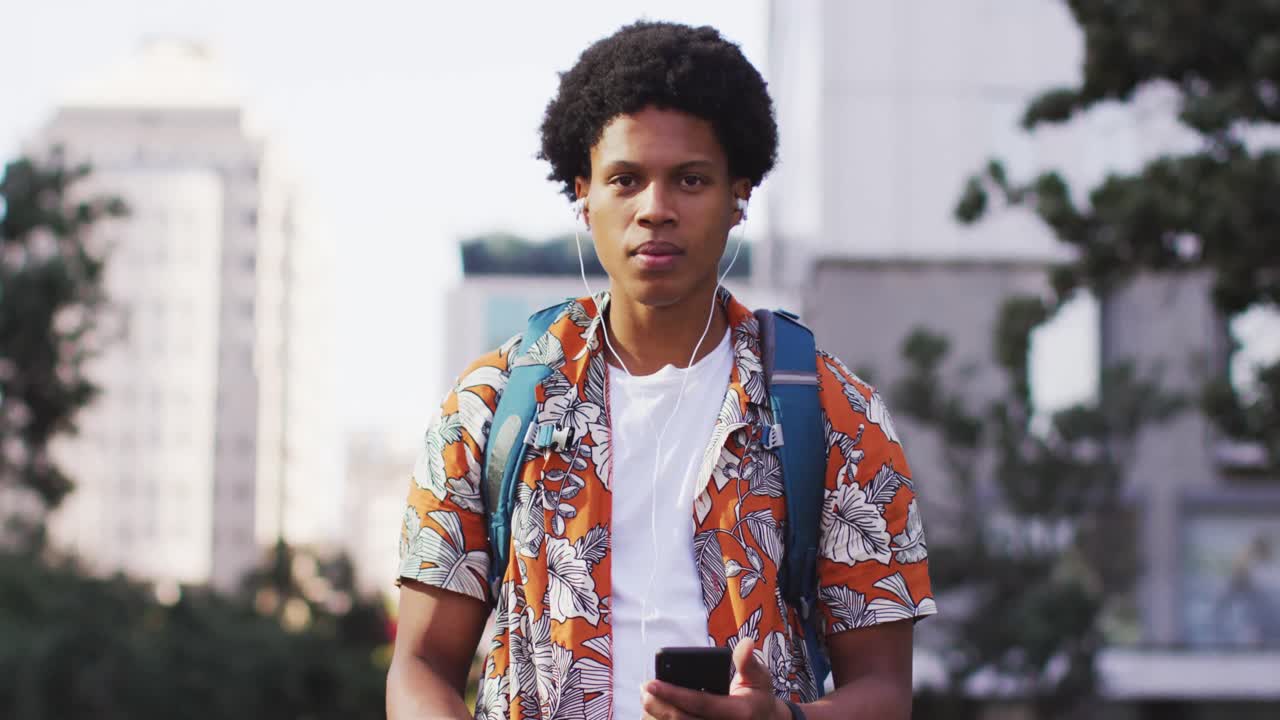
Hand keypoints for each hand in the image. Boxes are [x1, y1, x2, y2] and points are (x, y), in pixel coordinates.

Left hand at [641, 638, 788, 719]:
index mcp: (737, 713)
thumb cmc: (758, 698)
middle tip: (645, 689)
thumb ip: (748, 662)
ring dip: (657, 716)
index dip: (673, 693)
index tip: (652, 683)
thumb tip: (746, 643)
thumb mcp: (760, 678)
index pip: (700, 703)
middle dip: (658, 705)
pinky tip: (654, 712)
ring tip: (647, 699)